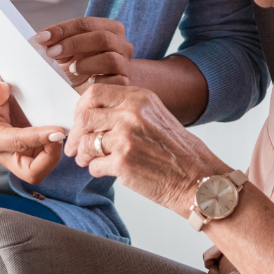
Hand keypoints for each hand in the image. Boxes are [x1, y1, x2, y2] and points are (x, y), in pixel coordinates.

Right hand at [0, 75, 65, 184]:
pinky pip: (45, 157)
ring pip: (42, 167)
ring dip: (55, 152)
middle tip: (60, 134)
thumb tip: (1, 91)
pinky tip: (59, 129)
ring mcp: (18, 154)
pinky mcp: (28, 151)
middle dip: (51, 158)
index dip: (40, 138)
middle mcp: (6, 153)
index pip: (19, 144)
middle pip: (32, 173)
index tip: (58, 130)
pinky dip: (55, 146)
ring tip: (62, 129)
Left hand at [34, 17, 132, 87]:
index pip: (86, 23)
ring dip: (86, 64)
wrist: (91, 93)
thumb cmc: (77, 68)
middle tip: (51, 53)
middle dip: (73, 44)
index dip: (62, 29)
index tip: (41, 38)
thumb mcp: (65, 52)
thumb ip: (56, 43)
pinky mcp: (125, 84)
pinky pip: (115, 82)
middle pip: (101, 37)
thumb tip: (41, 40)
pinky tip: (89, 83)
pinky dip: (99, 82)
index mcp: (109, 28)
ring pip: (110, 59)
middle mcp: (122, 44)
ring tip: (71, 69)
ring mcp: (126, 64)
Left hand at [66, 84, 227, 212]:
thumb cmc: (178, 152)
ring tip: (88, 161)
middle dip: (76, 134)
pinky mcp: (123, 163)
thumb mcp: (155, 116)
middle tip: (75, 147)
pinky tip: (107, 171)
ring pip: (85, 142)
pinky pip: (94, 165)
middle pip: (84, 117)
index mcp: (139, 98)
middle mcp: (131, 113)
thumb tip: (91, 114)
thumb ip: (127, 109)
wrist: (198, 180)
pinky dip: (95, 170)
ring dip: (83, 155)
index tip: (79, 122)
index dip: (80, 108)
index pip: (94, 93)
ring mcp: (126, 137)